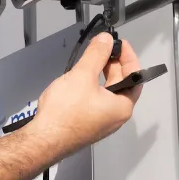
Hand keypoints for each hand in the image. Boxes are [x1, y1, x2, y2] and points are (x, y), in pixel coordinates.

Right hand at [24, 33, 142, 160]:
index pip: (136, 77)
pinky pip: (95, 102)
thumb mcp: (83, 76)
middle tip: (102, 49)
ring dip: (101, 75)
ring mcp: (100, 123)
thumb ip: (96, 55)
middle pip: (121, 85)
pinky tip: (78, 80)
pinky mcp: (86, 125)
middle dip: (113, 64)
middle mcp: (115, 117)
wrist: (43, 140)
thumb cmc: (65, 111)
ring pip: (107, 93)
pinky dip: (92, 87)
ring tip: (90, 61)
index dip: (129, 57)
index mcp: (122, 107)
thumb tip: (106, 40)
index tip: (119, 44)